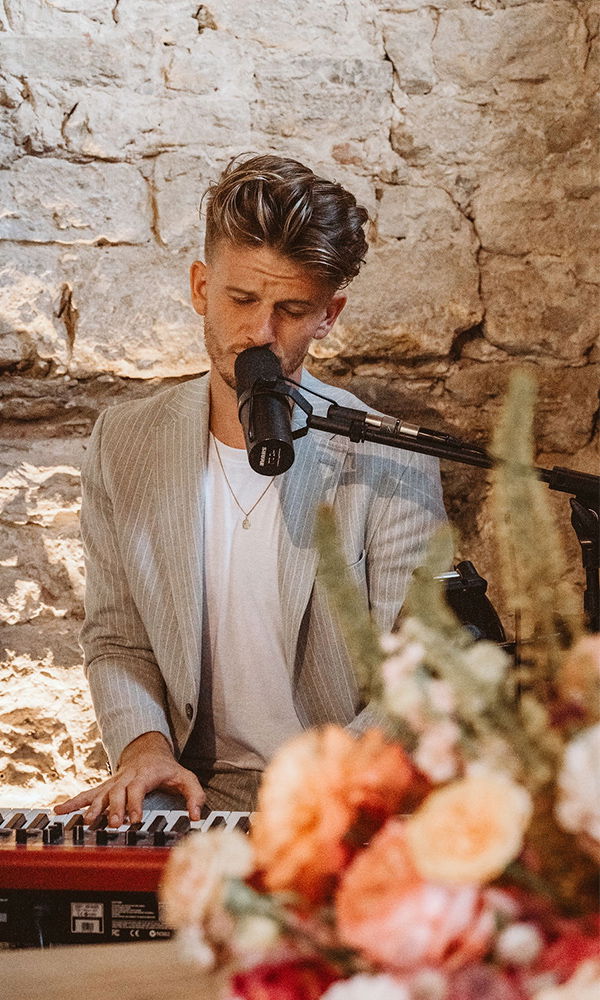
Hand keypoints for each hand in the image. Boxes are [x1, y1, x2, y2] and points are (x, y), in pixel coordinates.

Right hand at [54, 731, 205, 826]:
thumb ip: (194, 795)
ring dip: (93, 807)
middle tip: (112, 824)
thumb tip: (196, 816)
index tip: (134, 819)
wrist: (148, 749)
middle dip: (114, 808)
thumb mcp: (185, 777)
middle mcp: (126, 777)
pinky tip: (59, 811)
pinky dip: (73, 802)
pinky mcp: (105, 787)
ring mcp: (113, 782)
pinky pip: (87, 793)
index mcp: (145, 775)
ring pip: (100, 793)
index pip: (138, 788)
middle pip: (117, 792)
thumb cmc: (167, 768)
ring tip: (86, 822)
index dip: (135, 803)